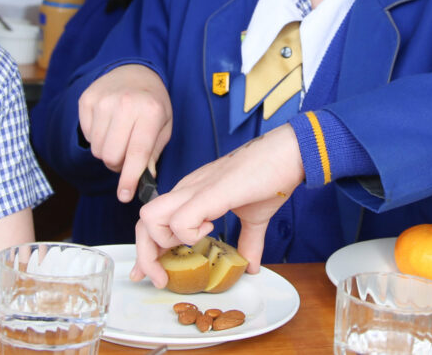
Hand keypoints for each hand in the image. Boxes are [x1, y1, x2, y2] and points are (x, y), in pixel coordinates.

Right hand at [79, 64, 171, 202]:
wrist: (134, 70)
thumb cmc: (152, 103)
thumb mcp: (164, 125)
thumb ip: (154, 153)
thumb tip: (143, 180)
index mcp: (150, 111)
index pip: (137, 153)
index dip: (129, 178)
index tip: (124, 196)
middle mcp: (126, 104)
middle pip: (111, 156)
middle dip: (118, 164)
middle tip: (126, 156)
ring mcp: (103, 100)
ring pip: (97, 149)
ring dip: (107, 151)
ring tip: (118, 138)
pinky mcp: (87, 99)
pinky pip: (86, 135)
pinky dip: (96, 138)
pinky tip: (108, 125)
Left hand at [131, 124, 304, 286]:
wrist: (289, 152)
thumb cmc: (271, 176)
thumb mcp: (254, 217)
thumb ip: (248, 242)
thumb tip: (250, 266)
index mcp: (192, 192)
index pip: (152, 219)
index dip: (146, 249)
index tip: (149, 273)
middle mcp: (186, 188)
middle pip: (143, 220)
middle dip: (146, 256)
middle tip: (162, 278)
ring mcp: (195, 188)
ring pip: (150, 218)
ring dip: (166, 243)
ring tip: (194, 246)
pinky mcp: (211, 193)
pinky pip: (182, 220)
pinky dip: (190, 235)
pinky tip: (211, 228)